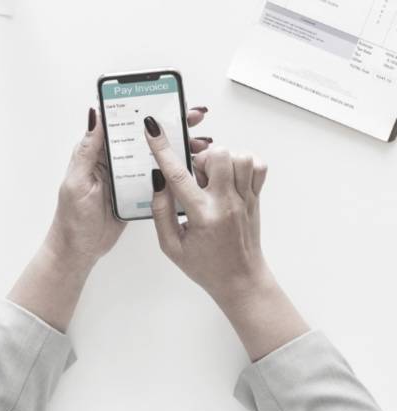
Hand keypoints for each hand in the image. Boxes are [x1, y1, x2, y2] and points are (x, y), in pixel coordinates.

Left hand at [45, 107, 211, 270]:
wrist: (80, 249)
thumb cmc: (72, 217)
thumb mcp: (78, 180)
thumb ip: (88, 150)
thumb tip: (94, 115)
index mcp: (98, 152)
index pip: (123, 122)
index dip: (144, 109)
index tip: (165, 100)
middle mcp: (114, 160)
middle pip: (144, 136)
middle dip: (170, 124)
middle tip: (193, 117)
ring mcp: (128, 176)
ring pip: (156, 155)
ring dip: (178, 147)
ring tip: (200, 142)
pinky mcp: (138, 192)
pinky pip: (159, 176)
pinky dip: (176, 170)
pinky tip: (192, 166)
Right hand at [144, 117, 308, 359]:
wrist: (241, 281)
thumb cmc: (204, 266)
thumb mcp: (170, 246)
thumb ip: (160, 212)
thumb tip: (158, 181)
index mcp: (202, 216)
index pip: (178, 175)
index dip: (162, 149)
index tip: (152, 129)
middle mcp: (227, 203)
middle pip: (218, 156)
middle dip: (200, 158)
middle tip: (194, 177)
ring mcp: (246, 199)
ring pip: (240, 157)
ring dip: (222, 159)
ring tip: (212, 177)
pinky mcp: (256, 198)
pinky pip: (258, 166)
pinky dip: (243, 163)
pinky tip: (230, 176)